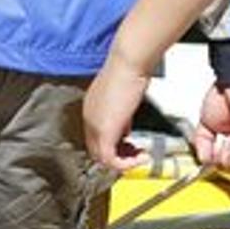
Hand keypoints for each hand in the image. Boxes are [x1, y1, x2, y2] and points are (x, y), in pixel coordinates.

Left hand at [84, 56, 152, 171]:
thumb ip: (120, 115)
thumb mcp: (122, 98)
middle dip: (118, 155)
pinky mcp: (104, 132)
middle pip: (96, 150)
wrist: (128, 64)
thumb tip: (125, 128)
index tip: (131, 144)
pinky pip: (110, 159)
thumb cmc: (128, 72)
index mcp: (90, 109)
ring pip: (101, 158)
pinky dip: (125, 163)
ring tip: (140, 156)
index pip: (96, 137)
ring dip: (122, 162)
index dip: (115, 144)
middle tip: (136, 154)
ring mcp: (94, 126)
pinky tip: (141, 157)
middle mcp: (88, 118)